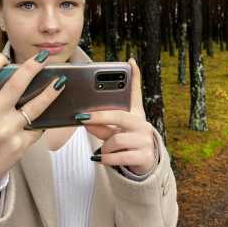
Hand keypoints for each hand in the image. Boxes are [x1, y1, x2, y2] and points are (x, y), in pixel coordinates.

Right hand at [0, 51, 65, 184]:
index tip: (5, 58)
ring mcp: (7, 130)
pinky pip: (39, 126)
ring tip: (61, 81)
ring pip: (36, 105)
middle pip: (16, 83)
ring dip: (51, 91)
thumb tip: (15, 75)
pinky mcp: (21, 143)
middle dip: (33, 66)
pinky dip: (45, 118)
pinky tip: (52, 111)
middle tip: (43, 58)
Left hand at [79, 58, 155, 174]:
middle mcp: (142, 124)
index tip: (130, 62)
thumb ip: (101, 125)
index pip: (136, 93)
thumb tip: (84, 120)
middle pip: (119, 116)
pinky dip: (107, 159)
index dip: (135, 77)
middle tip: (83, 118)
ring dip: (104, 148)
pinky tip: (102, 159)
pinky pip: (119, 157)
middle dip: (99, 117)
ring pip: (115, 140)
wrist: (144, 164)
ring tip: (103, 151)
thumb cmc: (127, 143)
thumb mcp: (115, 132)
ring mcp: (145, 140)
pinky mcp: (144, 156)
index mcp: (136, 114)